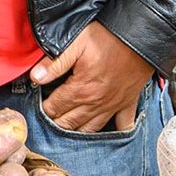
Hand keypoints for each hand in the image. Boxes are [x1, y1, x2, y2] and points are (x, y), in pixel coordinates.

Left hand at [31, 22, 154, 132]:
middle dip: (55, 124)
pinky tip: (108, 138)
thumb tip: (35, 78)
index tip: (37, 108)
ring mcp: (112, 106)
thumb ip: (55, 63)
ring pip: (90, 129)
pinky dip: (114, 133)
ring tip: (65, 132)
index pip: (55, 107)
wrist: (140, 38)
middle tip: (46, 124)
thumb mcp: (76, 43)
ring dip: (76, 132)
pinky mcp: (127, 103)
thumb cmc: (108, 38)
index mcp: (81, 89)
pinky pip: (122, 126)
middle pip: (70, 122)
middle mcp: (95, 103)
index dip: (43, 109)